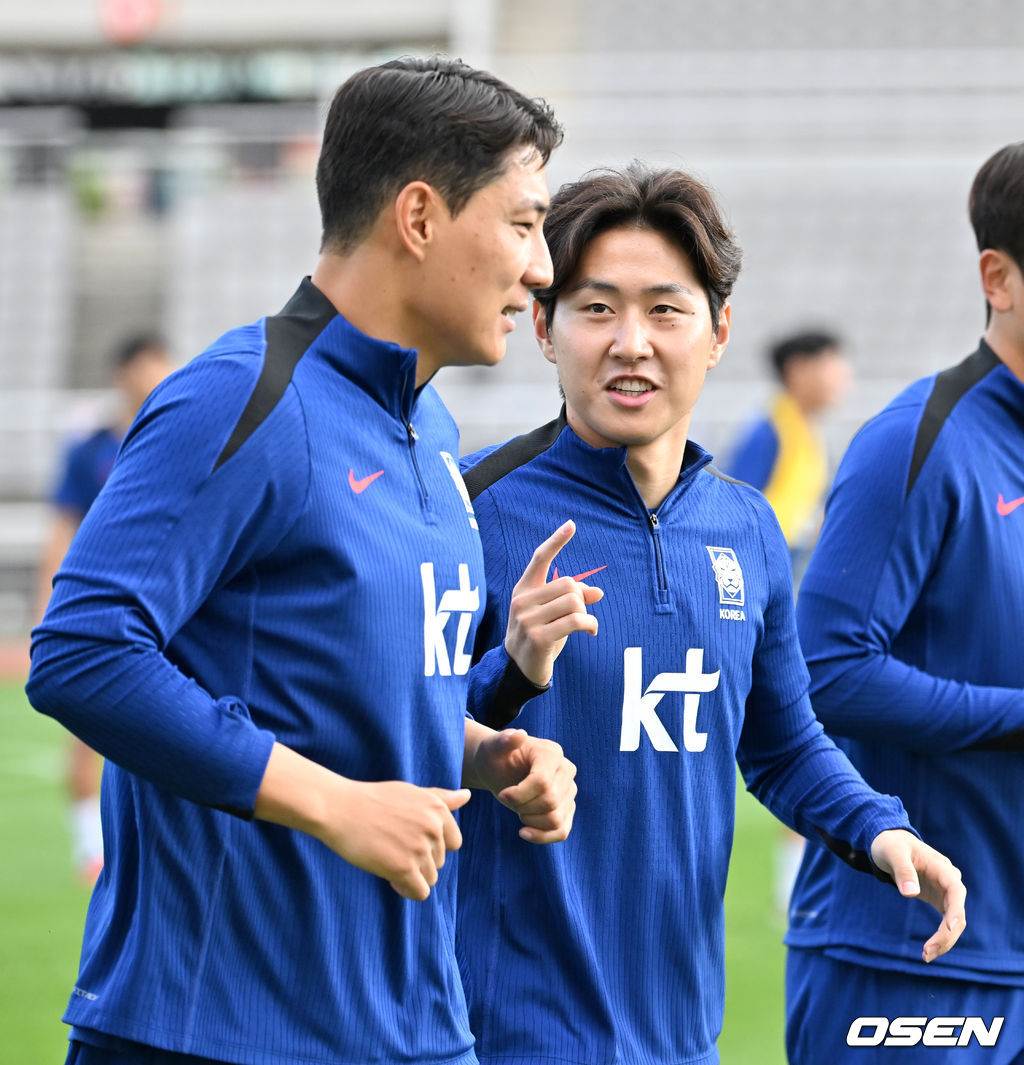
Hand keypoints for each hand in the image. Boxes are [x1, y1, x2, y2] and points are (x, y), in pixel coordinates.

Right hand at [254, 744, 469, 901]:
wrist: (340, 808)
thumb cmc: (373, 800)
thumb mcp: (411, 793)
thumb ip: (441, 798)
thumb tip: (467, 796)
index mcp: (438, 808)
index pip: (454, 842)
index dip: (432, 846)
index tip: (410, 841)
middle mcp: (434, 827)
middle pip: (440, 862)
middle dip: (420, 861)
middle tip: (393, 848)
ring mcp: (420, 848)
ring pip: (430, 878)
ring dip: (412, 876)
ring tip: (389, 861)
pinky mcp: (404, 867)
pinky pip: (419, 892)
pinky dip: (406, 890)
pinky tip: (390, 878)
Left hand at [467, 725, 576, 842]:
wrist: (499, 770)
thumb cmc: (494, 757)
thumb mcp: (492, 748)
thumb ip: (503, 741)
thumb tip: (519, 735)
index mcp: (551, 752)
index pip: (543, 782)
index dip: (520, 795)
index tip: (502, 795)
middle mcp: (566, 769)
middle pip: (550, 802)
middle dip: (523, 807)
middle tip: (508, 800)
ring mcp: (569, 790)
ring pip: (556, 819)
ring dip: (531, 821)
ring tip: (517, 810)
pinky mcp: (567, 808)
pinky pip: (562, 831)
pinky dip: (543, 837)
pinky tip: (524, 832)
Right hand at [504, 520, 603, 685]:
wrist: (519, 669)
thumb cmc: (539, 637)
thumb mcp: (553, 615)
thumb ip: (572, 600)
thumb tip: (598, 591)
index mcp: (523, 589)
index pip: (540, 559)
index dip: (556, 541)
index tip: (572, 525)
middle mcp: (522, 601)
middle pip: (568, 584)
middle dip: (582, 598)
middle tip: (582, 613)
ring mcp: (528, 620)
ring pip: (574, 601)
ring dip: (587, 614)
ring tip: (587, 625)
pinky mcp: (538, 637)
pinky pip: (576, 621)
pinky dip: (590, 625)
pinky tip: (591, 631)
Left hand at [870, 829, 965, 961]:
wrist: (889, 842)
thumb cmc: (891, 844)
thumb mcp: (893, 853)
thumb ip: (902, 870)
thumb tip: (910, 893)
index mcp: (942, 868)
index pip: (956, 890)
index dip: (955, 910)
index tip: (948, 928)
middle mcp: (949, 882)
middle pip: (957, 912)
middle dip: (947, 935)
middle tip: (927, 952)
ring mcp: (945, 893)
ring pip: (954, 922)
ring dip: (944, 941)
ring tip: (926, 956)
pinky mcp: (939, 900)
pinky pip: (946, 923)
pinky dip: (940, 937)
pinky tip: (928, 951)